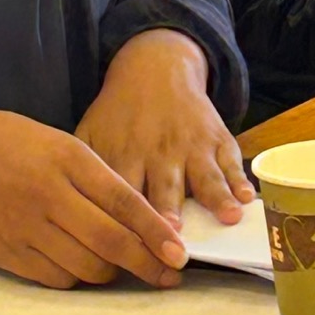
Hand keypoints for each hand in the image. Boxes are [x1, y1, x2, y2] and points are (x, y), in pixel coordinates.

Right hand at [0, 108, 187, 290]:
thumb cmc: (10, 144)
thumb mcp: (59, 143)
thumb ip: (97, 178)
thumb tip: (141, 219)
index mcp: (67, 160)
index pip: (123, 203)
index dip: (155, 233)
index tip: (180, 254)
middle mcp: (49, 196)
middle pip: (110, 244)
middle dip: (146, 265)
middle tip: (168, 275)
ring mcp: (27, 229)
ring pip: (86, 268)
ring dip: (113, 273)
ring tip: (127, 268)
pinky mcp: (10, 255)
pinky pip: (57, 279)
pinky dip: (78, 278)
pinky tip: (85, 267)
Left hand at [76, 31, 253, 227]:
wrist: (155, 68)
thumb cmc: (119, 114)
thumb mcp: (91, 133)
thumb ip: (81, 171)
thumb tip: (66, 217)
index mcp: (124, 153)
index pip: (124, 193)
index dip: (125, 219)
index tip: (129, 246)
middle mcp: (159, 151)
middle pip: (165, 187)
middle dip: (170, 211)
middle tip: (175, 236)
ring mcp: (192, 145)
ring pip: (205, 176)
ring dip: (216, 196)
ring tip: (228, 217)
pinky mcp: (217, 138)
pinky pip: (231, 159)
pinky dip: (240, 178)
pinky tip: (247, 196)